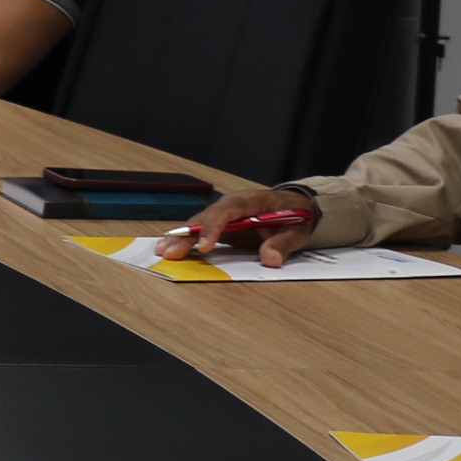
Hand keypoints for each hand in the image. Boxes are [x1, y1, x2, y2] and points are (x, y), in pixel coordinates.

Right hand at [161, 187, 318, 267]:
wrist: (297, 208)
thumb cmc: (296, 217)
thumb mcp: (296, 231)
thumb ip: (283, 244)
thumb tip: (270, 259)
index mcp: (250, 201)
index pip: (226, 211)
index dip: (213, 228)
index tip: (205, 247)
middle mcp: (231, 205)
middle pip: (205, 217)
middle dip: (187, 235)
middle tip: (171, 252)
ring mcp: (224, 215)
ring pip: (198, 223)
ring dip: (180, 238)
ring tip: (164, 251)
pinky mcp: (221, 226)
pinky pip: (200, 231)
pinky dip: (185, 240)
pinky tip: (169, 249)